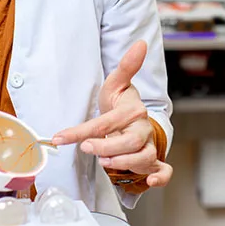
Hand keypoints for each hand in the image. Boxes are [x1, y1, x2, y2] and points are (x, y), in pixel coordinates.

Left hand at [52, 41, 172, 187]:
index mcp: (133, 111)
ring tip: (104, 162)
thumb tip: (141, 43)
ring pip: (143, 158)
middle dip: (107, 147)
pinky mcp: (153, 162)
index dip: (82, 131)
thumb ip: (126, 66)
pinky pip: (164, 172)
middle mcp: (143, 130)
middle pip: (129, 143)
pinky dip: (159, 178)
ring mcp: (149, 147)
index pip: (106, 122)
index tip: (61, 137)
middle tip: (87, 148)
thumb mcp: (116, 85)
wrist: (134, 120)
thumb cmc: (120, 104)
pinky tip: (149, 183)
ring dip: (124, 163)